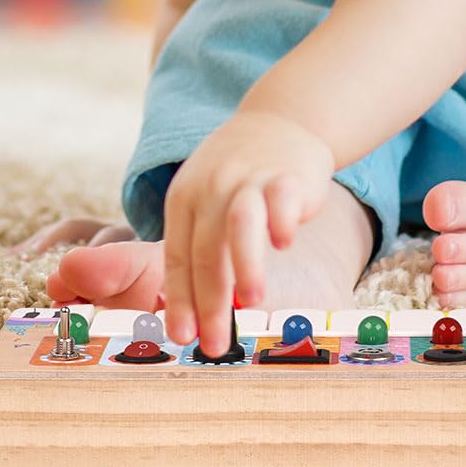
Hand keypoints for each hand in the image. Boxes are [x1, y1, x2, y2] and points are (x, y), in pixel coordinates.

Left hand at [162, 108, 335, 352]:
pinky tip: (284, 245)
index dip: (179, 300)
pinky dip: (281, 222)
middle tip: (216, 345)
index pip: (178, 258)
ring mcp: (249, 178)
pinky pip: (282, 199)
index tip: (182, 337)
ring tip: (252, 302)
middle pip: (206, 251)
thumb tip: (192, 317)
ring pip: (239, 224)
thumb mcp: (205, 200)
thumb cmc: (238, 178)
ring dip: (244, 264)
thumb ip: (200, 249)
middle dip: (211, 303)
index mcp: (184, 199)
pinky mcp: (287, 173)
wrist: (279, 122)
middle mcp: (212, 188)